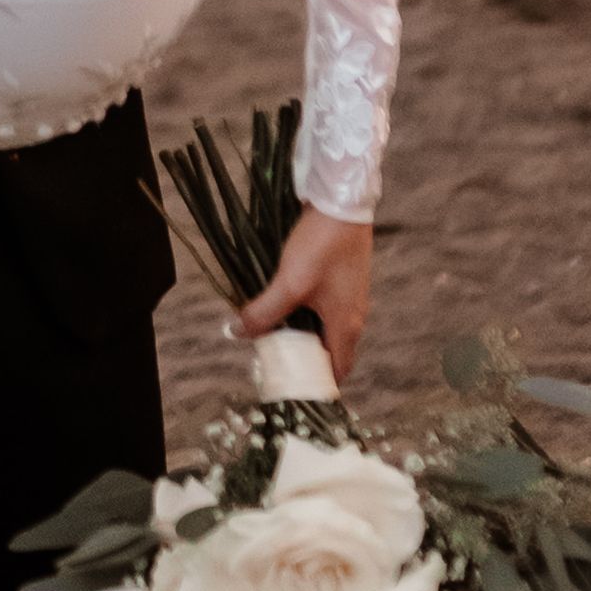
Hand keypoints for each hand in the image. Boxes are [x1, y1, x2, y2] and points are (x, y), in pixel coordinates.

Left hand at [239, 208, 374, 388]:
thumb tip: (237, 332)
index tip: (292, 387)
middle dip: (304, 358)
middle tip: (275, 361)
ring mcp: (350, 297)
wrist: (342, 204)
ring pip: (325, 328)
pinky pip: (325, 310)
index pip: (337, 369)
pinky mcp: (343, 280)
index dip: (317, 382)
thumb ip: (264, 312)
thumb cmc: (321, 247)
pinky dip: (307, 316)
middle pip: (330, 350)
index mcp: (347, 326)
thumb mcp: (289, 283)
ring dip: (303, 335)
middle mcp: (354, 316)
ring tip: (274, 335)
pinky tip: (284, 306)